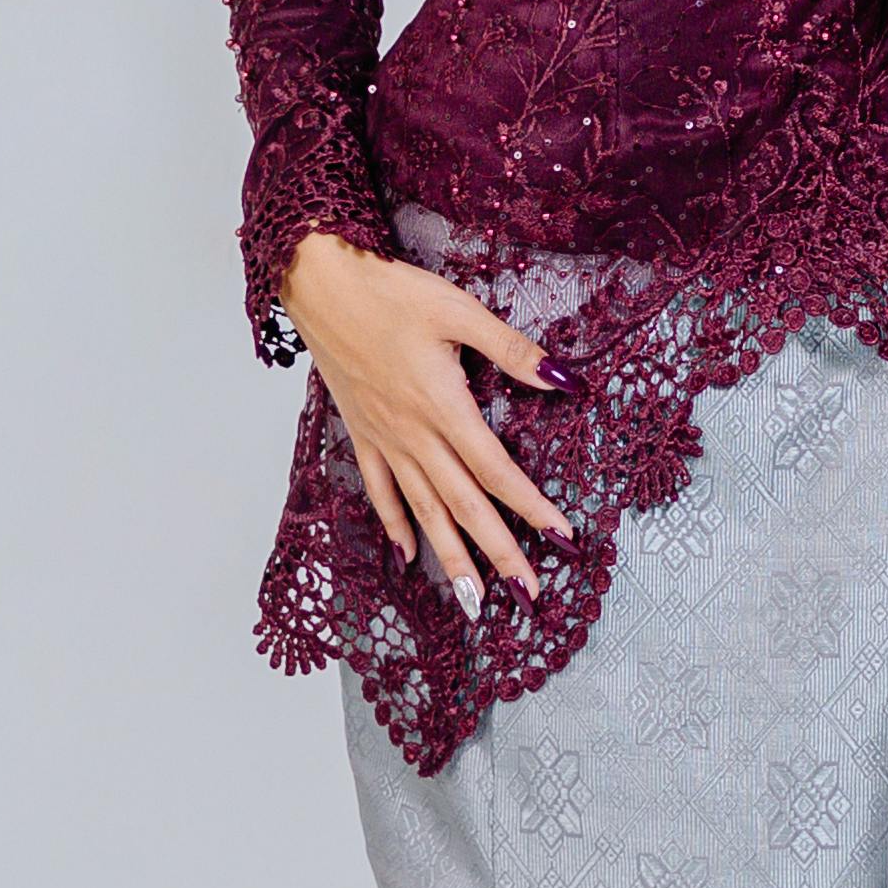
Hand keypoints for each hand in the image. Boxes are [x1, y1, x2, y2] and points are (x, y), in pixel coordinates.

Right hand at [280, 235, 572, 603]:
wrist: (321, 287)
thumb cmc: (390, 293)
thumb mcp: (460, 312)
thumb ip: (513, 351)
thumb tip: (566, 379)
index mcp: (442, 406)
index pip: (496, 471)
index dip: (531, 507)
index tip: (562, 539)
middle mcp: (413, 435)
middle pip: (462, 505)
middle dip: (498, 553)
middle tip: (526, 596)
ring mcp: (383, 440)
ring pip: (422, 510)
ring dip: (450, 557)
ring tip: (472, 600)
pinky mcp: (360, 434)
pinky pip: (379, 490)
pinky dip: (395, 523)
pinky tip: (408, 552)